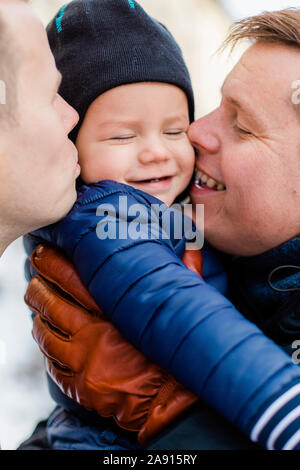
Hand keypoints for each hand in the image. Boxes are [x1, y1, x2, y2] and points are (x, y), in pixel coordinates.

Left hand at [26, 243, 198, 444]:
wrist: (171, 404)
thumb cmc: (176, 355)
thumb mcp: (184, 311)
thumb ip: (186, 275)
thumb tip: (192, 248)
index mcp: (113, 314)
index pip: (73, 280)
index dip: (54, 263)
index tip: (45, 252)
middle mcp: (91, 335)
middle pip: (51, 304)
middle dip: (38, 286)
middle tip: (33, 273)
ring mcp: (81, 362)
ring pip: (45, 333)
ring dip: (38, 314)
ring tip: (36, 300)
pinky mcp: (78, 385)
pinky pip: (51, 362)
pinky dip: (45, 345)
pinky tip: (45, 333)